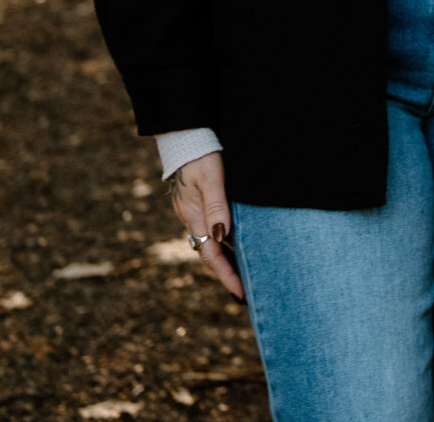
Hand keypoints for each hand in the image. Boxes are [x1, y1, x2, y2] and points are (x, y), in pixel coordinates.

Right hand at [166, 152, 243, 299]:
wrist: (186, 138)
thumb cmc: (201, 156)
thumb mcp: (211, 178)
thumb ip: (217, 205)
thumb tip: (222, 235)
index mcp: (195, 217)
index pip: (212, 255)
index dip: (227, 276)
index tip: (241, 294)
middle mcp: (193, 220)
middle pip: (211, 256)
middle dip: (227, 276)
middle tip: (246, 295)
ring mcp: (195, 214)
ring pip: (212, 245)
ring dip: (227, 262)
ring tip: (247, 278)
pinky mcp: (200, 206)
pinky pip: (213, 232)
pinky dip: (225, 245)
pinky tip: (238, 248)